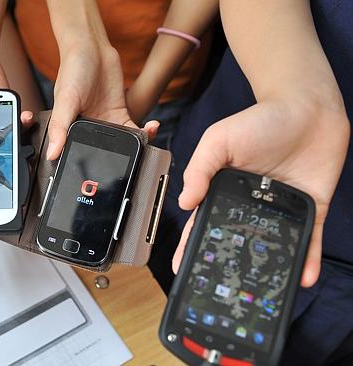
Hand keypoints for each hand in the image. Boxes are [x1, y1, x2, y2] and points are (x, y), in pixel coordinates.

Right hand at [45, 41, 158, 159]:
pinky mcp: (119, 114)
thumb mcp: (64, 100)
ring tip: (144, 148)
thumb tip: (53, 153)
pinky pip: (133, 130)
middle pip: (102, 154)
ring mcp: (105, 123)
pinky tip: (151, 128)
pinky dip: (143, 132)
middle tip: (129, 167)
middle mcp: (87, 130)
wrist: (92, 48)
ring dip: (134, 148)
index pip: (76, 155)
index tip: (100, 177)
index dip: (86, 167)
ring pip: (120, 145)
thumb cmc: (72, 70)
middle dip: (116, 163)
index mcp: (69, 130)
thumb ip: (59, 127)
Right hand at [173, 95, 349, 286]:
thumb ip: (200, 169)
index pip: (204, 223)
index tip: (180, 267)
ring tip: (259, 290)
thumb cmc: (259, 119)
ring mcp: (280, 209)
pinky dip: (308, 258)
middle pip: (237, 240)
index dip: (191, 245)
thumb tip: (185, 203)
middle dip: (227, 264)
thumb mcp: (219, 139)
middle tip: (218, 288)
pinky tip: (303, 277)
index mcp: (224, 190)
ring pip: (272, 244)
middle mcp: (251, 204)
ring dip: (267, 267)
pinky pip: (309, 238)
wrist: (306, 106)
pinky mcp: (311, 208)